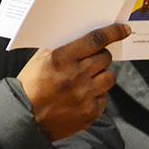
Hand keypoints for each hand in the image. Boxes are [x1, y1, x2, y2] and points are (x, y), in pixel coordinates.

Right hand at [17, 23, 128, 141]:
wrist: (25, 119)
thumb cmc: (30, 86)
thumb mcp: (38, 60)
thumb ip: (58, 48)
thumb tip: (77, 37)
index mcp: (62, 58)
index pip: (95, 40)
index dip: (113, 33)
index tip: (124, 30)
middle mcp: (76, 76)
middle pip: (105, 57)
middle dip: (101, 56)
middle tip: (92, 59)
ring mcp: (85, 95)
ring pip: (109, 77)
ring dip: (101, 75)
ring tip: (89, 79)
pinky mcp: (90, 113)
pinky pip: (104, 98)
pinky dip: (97, 95)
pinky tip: (84, 96)